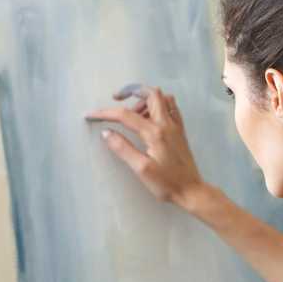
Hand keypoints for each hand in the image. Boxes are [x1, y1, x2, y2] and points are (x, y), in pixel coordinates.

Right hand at [86, 84, 206, 207]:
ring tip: (133, 113)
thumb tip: (106, 133)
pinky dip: (158, 105)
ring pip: (162, 98)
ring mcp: (176, 126)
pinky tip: (150, 117)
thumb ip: (123, 148)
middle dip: (131, 91)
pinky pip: (171, 108)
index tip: (91, 115)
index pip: (125, 115)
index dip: (105, 113)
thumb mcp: (141, 169)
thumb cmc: (166, 183)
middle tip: (116, 99)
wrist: (191, 191)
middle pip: (150, 94)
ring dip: (145, 99)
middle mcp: (167, 124)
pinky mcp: (180, 131)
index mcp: (154, 133)